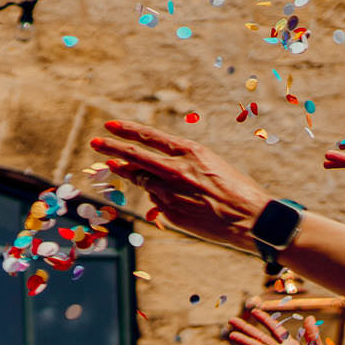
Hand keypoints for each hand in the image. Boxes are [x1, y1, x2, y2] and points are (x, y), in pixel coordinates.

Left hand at [91, 120, 272, 252]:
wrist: (249, 217)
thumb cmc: (236, 189)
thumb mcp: (211, 165)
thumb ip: (182, 165)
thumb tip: (155, 172)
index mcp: (190, 151)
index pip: (150, 138)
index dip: (128, 131)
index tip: (110, 126)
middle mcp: (176, 169)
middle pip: (134, 156)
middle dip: (111, 148)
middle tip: (95, 142)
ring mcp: (170, 192)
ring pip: (140, 179)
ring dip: (126, 172)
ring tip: (111, 164)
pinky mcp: (169, 212)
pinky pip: (155, 201)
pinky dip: (156, 197)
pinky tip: (167, 198)